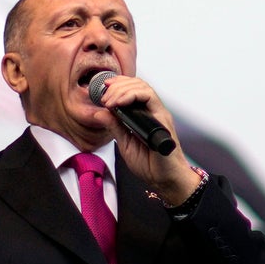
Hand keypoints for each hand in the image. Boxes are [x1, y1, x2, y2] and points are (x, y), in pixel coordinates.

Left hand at [93, 76, 201, 205]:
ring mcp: (159, 114)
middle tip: (104, 97)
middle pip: (137, 84)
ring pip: (143, 87)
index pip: (133, 90)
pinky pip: (150, 97)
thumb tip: (99, 113)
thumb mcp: (125, 143)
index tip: (103, 87)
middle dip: (117, 86)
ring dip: (122, 89)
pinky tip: (119, 103)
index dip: (118, 84)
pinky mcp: (163, 119)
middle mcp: (153, 111)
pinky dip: (132, 95)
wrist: (164, 179)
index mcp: (144, 115)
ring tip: (109, 100)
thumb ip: (115, 127)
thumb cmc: (150, 164)